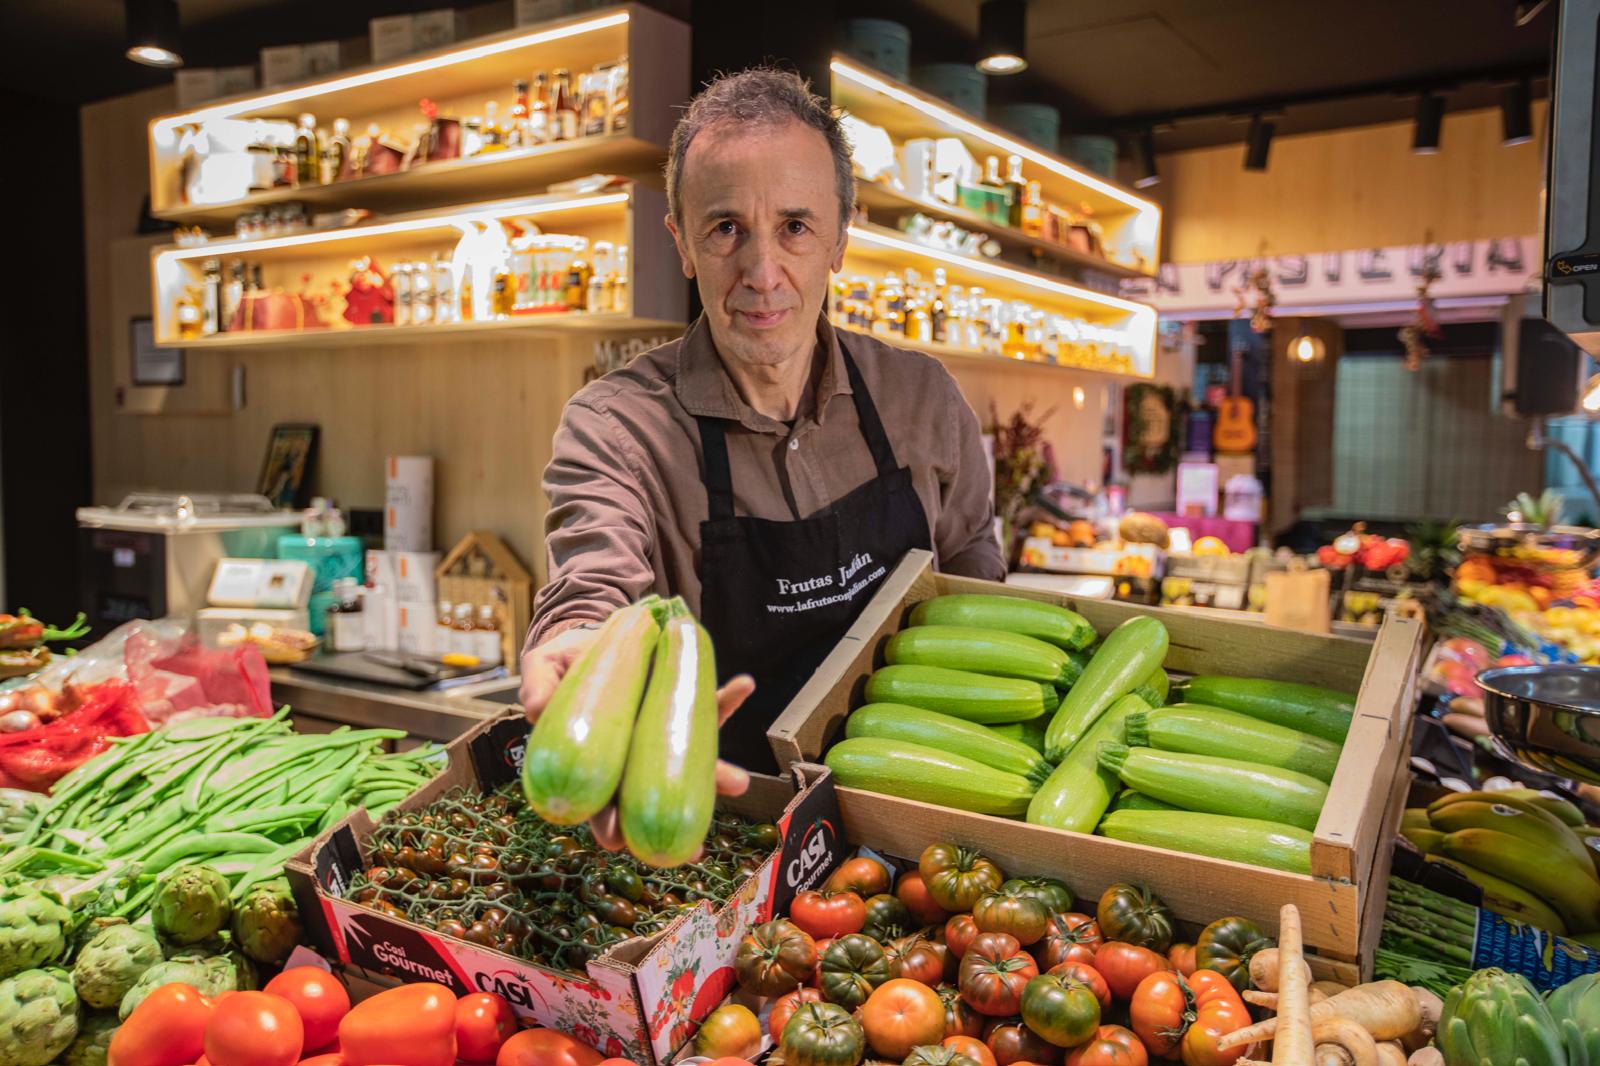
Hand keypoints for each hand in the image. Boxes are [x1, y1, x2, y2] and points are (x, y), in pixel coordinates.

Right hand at [520, 623, 752, 851]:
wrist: (595, 632)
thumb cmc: (565, 662)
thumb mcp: (543, 668)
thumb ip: (538, 687)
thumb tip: (536, 710)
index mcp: (595, 758)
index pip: (599, 803)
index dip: (607, 825)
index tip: (615, 841)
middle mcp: (634, 755)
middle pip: (651, 798)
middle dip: (672, 823)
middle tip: (692, 848)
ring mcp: (662, 732)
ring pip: (689, 763)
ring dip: (715, 775)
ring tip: (736, 782)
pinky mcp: (683, 703)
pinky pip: (708, 704)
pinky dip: (728, 698)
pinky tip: (742, 686)